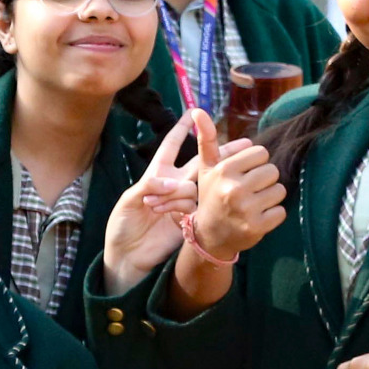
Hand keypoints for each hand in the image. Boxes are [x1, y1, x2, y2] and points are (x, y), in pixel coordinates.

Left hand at [101, 110, 216, 292]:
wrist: (129, 256)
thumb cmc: (123, 225)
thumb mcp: (128, 200)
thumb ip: (147, 185)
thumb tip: (169, 180)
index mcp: (156, 173)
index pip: (172, 146)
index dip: (183, 129)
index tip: (194, 112)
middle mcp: (174, 184)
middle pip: (200, 162)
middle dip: (220, 151)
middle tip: (245, 144)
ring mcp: (184, 201)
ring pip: (197, 185)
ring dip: (178, 192)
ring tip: (157, 206)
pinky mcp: (190, 219)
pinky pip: (195, 206)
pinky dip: (181, 208)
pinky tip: (170, 217)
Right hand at [184, 121, 285, 262]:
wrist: (208, 236)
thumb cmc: (211, 195)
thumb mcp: (207, 167)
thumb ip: (206, 139)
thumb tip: (198, 109)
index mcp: (224, 170)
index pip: (262, 153)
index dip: (255, 164)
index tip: (243, 175)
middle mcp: (234, 189)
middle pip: (273, 171)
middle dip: (264, 180)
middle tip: (249, 190)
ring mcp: (246, 209)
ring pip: (280, 190)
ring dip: (270, 197)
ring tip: (254, 203)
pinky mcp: (257, 227)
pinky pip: (281, 211)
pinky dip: (273, 214)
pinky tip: (257, 216)